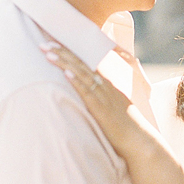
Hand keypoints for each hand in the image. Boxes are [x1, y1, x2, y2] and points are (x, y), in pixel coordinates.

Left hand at [40, 39, 159, 151]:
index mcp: (105, 84)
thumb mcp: (110, 107)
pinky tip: (66, 73)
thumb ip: (99, 99)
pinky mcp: (101, 108)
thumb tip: (85, 95)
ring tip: (48, 53)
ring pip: (81, 73)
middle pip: (81, 63)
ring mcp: (103, 95)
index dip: (69, 52)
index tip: (53, 43)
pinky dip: (77, 81)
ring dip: (64, 62)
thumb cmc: (124, 127)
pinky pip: (88, 92)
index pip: (85, 62)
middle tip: (44, 43)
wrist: (139, 141)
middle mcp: (104, 85)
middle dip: (61, 52)